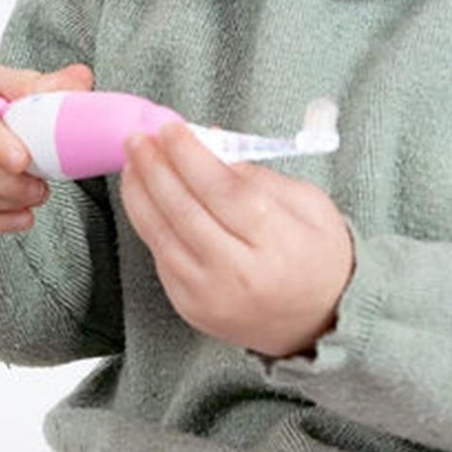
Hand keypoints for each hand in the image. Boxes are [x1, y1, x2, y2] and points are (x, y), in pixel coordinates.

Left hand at [119, 120, 353, 357]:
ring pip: (161, 235)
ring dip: (140, 193)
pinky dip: (146, 222)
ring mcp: (211, 295)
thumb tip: (211, 145)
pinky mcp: (190, 307)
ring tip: (132, 162)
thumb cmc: (318, 256)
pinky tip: (142, 196)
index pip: (223, 191)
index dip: (190, 156)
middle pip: (185, 211)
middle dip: (155, 168)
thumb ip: (260, 176)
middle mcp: (241, 274)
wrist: (319, 322)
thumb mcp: (310, 206)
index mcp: (278, 243)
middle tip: (139, 139)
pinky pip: (160, 256)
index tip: (170, 129)